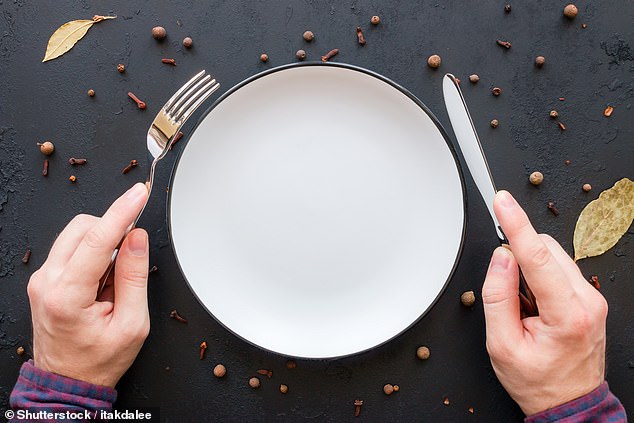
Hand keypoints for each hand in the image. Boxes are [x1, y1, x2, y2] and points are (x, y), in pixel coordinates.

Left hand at [27, 183, 149, 387]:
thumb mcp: (132, 324)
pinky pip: (72, 248)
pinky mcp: (45, 278)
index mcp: (67, 296)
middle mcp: (47, 282)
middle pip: (82, 228)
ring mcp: (42, 279)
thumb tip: (137, 238)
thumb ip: (134, 276)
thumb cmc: (99, 360)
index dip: (122, 213)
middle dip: (112, 232)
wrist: (68, 380)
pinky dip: (93, 254)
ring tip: (113, 282)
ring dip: (102, 245)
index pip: (96, 240)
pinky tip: (102, 282)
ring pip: (76, 234)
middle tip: (130, 260)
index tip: (139, 194)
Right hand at [482, 190, 606, 415]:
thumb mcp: (502, 345)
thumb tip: (501, 258)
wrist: (568, 401)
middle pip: (547, 250)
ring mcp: (592, 298)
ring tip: (524, 308)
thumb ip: (498, 297)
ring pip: (553, 256)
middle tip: (509, 294)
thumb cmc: (537, 380)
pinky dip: (539, 277)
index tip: (502, 203)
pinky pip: (559, 269)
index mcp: (568, 315)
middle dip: (519, 257)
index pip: (538, 257)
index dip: (516, 225)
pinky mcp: (589, 298)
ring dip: (529, 269)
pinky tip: (535, 305)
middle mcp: (588, 302)